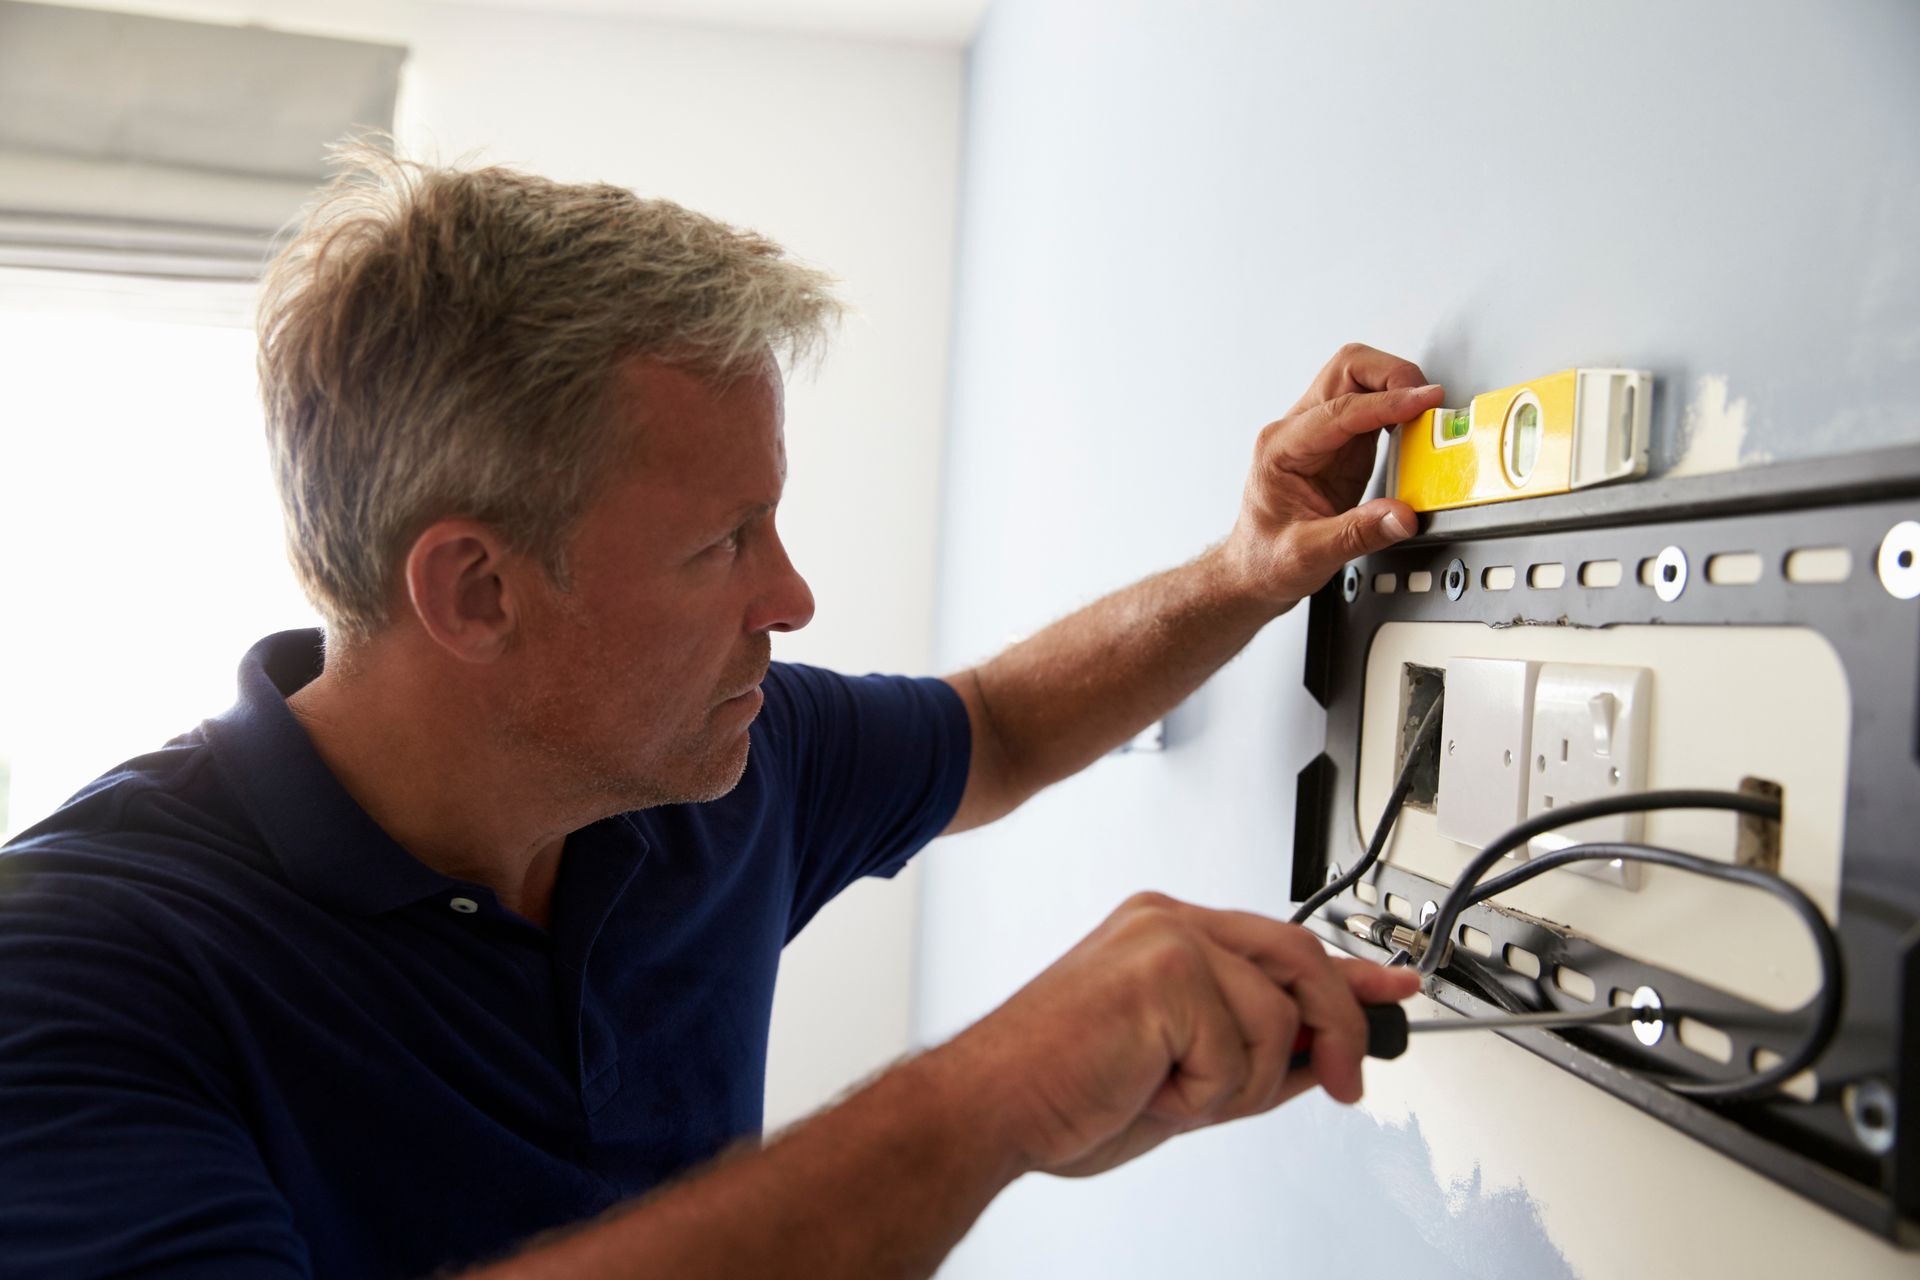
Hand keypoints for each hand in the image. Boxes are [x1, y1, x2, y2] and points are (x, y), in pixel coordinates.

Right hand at [945, 892, 1421, 1178]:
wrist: (994, 1109)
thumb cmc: (1066, 1093)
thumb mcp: (1188, 1075)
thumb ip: (1258, 1051)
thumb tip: (1330, 1056)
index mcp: (1166, 933)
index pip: (1282, 944)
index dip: (1348, 974)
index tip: (1394, 989)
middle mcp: (1168, 920)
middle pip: (1300, 963)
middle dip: (1334, 1035)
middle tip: (1342, 1085)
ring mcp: (1166, 937)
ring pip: (1276, 1022)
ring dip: (1234, 1088)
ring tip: (1165, 1092)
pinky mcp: (1165, 970)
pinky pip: (1240, 1049)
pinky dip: (1205, 1094)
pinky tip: (1149, 1087)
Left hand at [1221, 343, 1444, 611]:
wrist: (1254, 570)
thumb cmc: (1266, 559)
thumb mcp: (1309, 555)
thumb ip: (1357, 534)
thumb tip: (1401, 515)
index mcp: (1281, 448)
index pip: (1340, 408)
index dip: (1387, 402)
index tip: (1424, 401)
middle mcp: (1297, 431)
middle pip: (1347, 369)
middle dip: (1391, 375)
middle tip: (1426, 401)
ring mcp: (1320, 434)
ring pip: (1361, 379)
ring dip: (1396, 387)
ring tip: (1424, 414)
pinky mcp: (1341, 445)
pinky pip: (1373, 407)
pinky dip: (1398, 408)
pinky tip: (1412, 427)